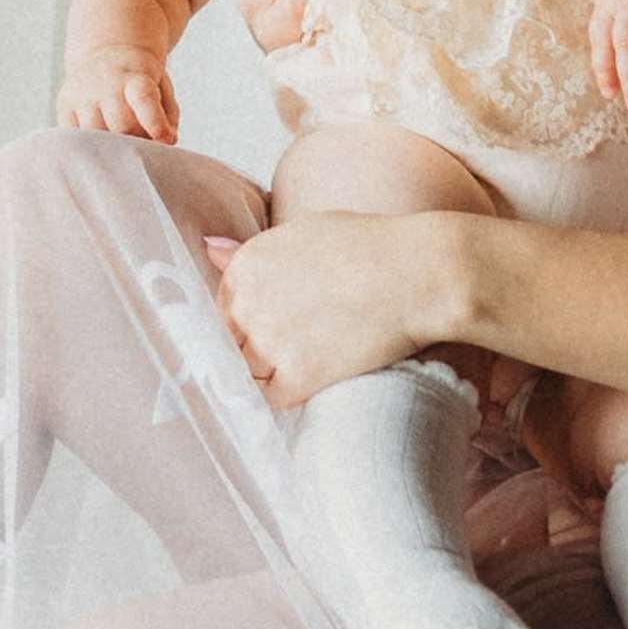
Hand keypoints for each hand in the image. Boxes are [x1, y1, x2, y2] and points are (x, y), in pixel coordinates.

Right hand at [57, 47, 181, 140]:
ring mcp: (81, 93)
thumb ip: (168, 117)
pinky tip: (100, 140)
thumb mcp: (162, 89)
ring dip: (112, 148)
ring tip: (121, 141)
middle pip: (121, 126)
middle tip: (142, 141)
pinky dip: (90, 147)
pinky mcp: (64, 105)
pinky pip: (75, 139)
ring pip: (95, 137)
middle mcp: (105, 82)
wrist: (108, 52)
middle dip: (136, 141)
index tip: (165, 140)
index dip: (155, 123)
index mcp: (135, 75)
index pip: (143, 98)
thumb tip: (165, 142)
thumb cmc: (140, 80)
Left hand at [203, 212, 453, 404]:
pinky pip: (273, 397)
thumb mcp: (303, 231)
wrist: (418, 275)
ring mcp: (269, 343)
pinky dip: (290, 392)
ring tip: (312, 354)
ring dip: (273, 370)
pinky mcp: (297, 377)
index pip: (223, 308)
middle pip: (233, 341)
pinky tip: (314, 376)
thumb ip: (252, 250)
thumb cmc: (369, 245)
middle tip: (301, 339)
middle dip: (257, 345)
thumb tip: (209, 249)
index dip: (250, 318)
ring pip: (249, 372)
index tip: (279, 319)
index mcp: (246, 265)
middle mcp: (247, 304)